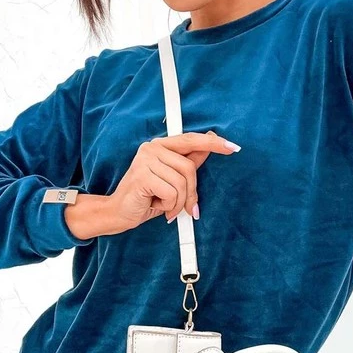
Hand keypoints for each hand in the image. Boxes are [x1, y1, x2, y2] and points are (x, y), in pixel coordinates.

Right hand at [110, 130, 240, 229]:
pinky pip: (172, 192)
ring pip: (182, 182)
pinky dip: (170, 205)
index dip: (213, 143)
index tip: (232, 147)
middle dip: (191, 192)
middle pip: (189, 167)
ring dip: (179, 202)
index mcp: (160, 146)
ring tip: (167, 207)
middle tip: (186, 207)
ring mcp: (145, 160)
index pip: (191, 140)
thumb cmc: (146, 197)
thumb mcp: (172, 180)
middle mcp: (152, 148)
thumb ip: (189, 163)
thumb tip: (208, 147)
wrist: (119, 213)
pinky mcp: (142, 175)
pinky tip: (159, 206)